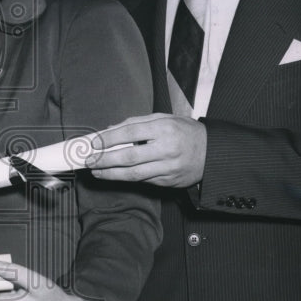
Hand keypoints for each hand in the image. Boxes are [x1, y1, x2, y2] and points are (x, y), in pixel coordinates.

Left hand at [84, 113, 206, 186]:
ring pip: (134, 174)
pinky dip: (127, 178)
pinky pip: (144, 181)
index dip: (109, 139)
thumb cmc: (185, 131)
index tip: (93, 143)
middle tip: (88, 161)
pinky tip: (114, 175)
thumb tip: (110, 130)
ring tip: (96, 172)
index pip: (130, 133)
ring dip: (111, 174)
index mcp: (164, 128)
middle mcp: (166, 149)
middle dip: (104, 160)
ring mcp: (168, 168)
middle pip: (129, 157)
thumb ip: (137, 123)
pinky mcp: (169, 182)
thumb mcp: (164, 118)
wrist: (212, 152)